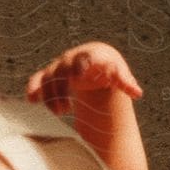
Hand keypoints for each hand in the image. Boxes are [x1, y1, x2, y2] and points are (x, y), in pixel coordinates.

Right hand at [25, 41, 143, 115]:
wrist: (96, 61)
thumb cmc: (110, 68)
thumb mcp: (120, 74)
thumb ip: (126, 82)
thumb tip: (137, 92)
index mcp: (90, 56)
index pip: (83, 59)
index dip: (80, 65)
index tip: (78, 75)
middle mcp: (72, 59)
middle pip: (62, 70)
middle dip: (61, 88)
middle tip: (65, 109)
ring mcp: (61, 66)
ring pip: (50, 77)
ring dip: (51, 96)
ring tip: (60, 113)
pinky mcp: (52, 75)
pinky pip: (39, 79)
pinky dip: (34, 88)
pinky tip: (32, 101)